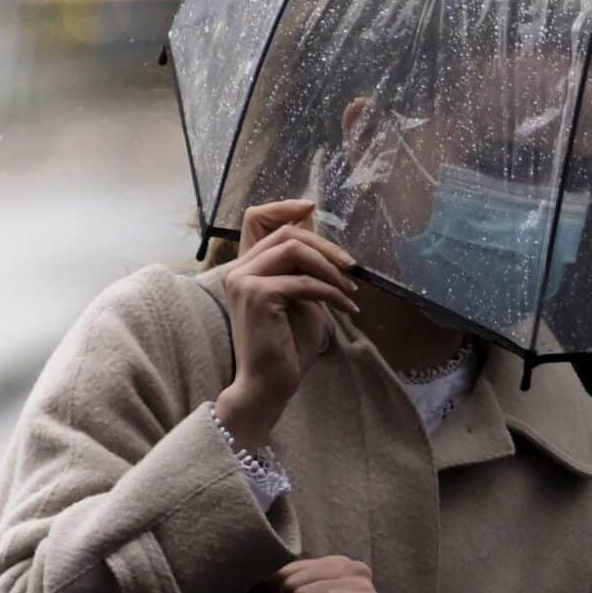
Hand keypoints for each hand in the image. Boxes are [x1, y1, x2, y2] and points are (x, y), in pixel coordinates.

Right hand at [213, 200, 358, 449]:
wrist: (269, 386)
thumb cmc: (286, 347)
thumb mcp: (301, 296)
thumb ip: (304, 265)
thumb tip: (317, 228)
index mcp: (245, 267)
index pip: (255, 217)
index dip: (285, 206)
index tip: (313, 207)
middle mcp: (238, 269)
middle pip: (286, 231)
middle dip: (326, 245)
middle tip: (352, 267)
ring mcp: (243, 280)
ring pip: (294, 249)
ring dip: (331, 267)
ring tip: (351, 289)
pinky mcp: (256, 295)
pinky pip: (303, 281)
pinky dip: (331, 292)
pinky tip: (346, 307)